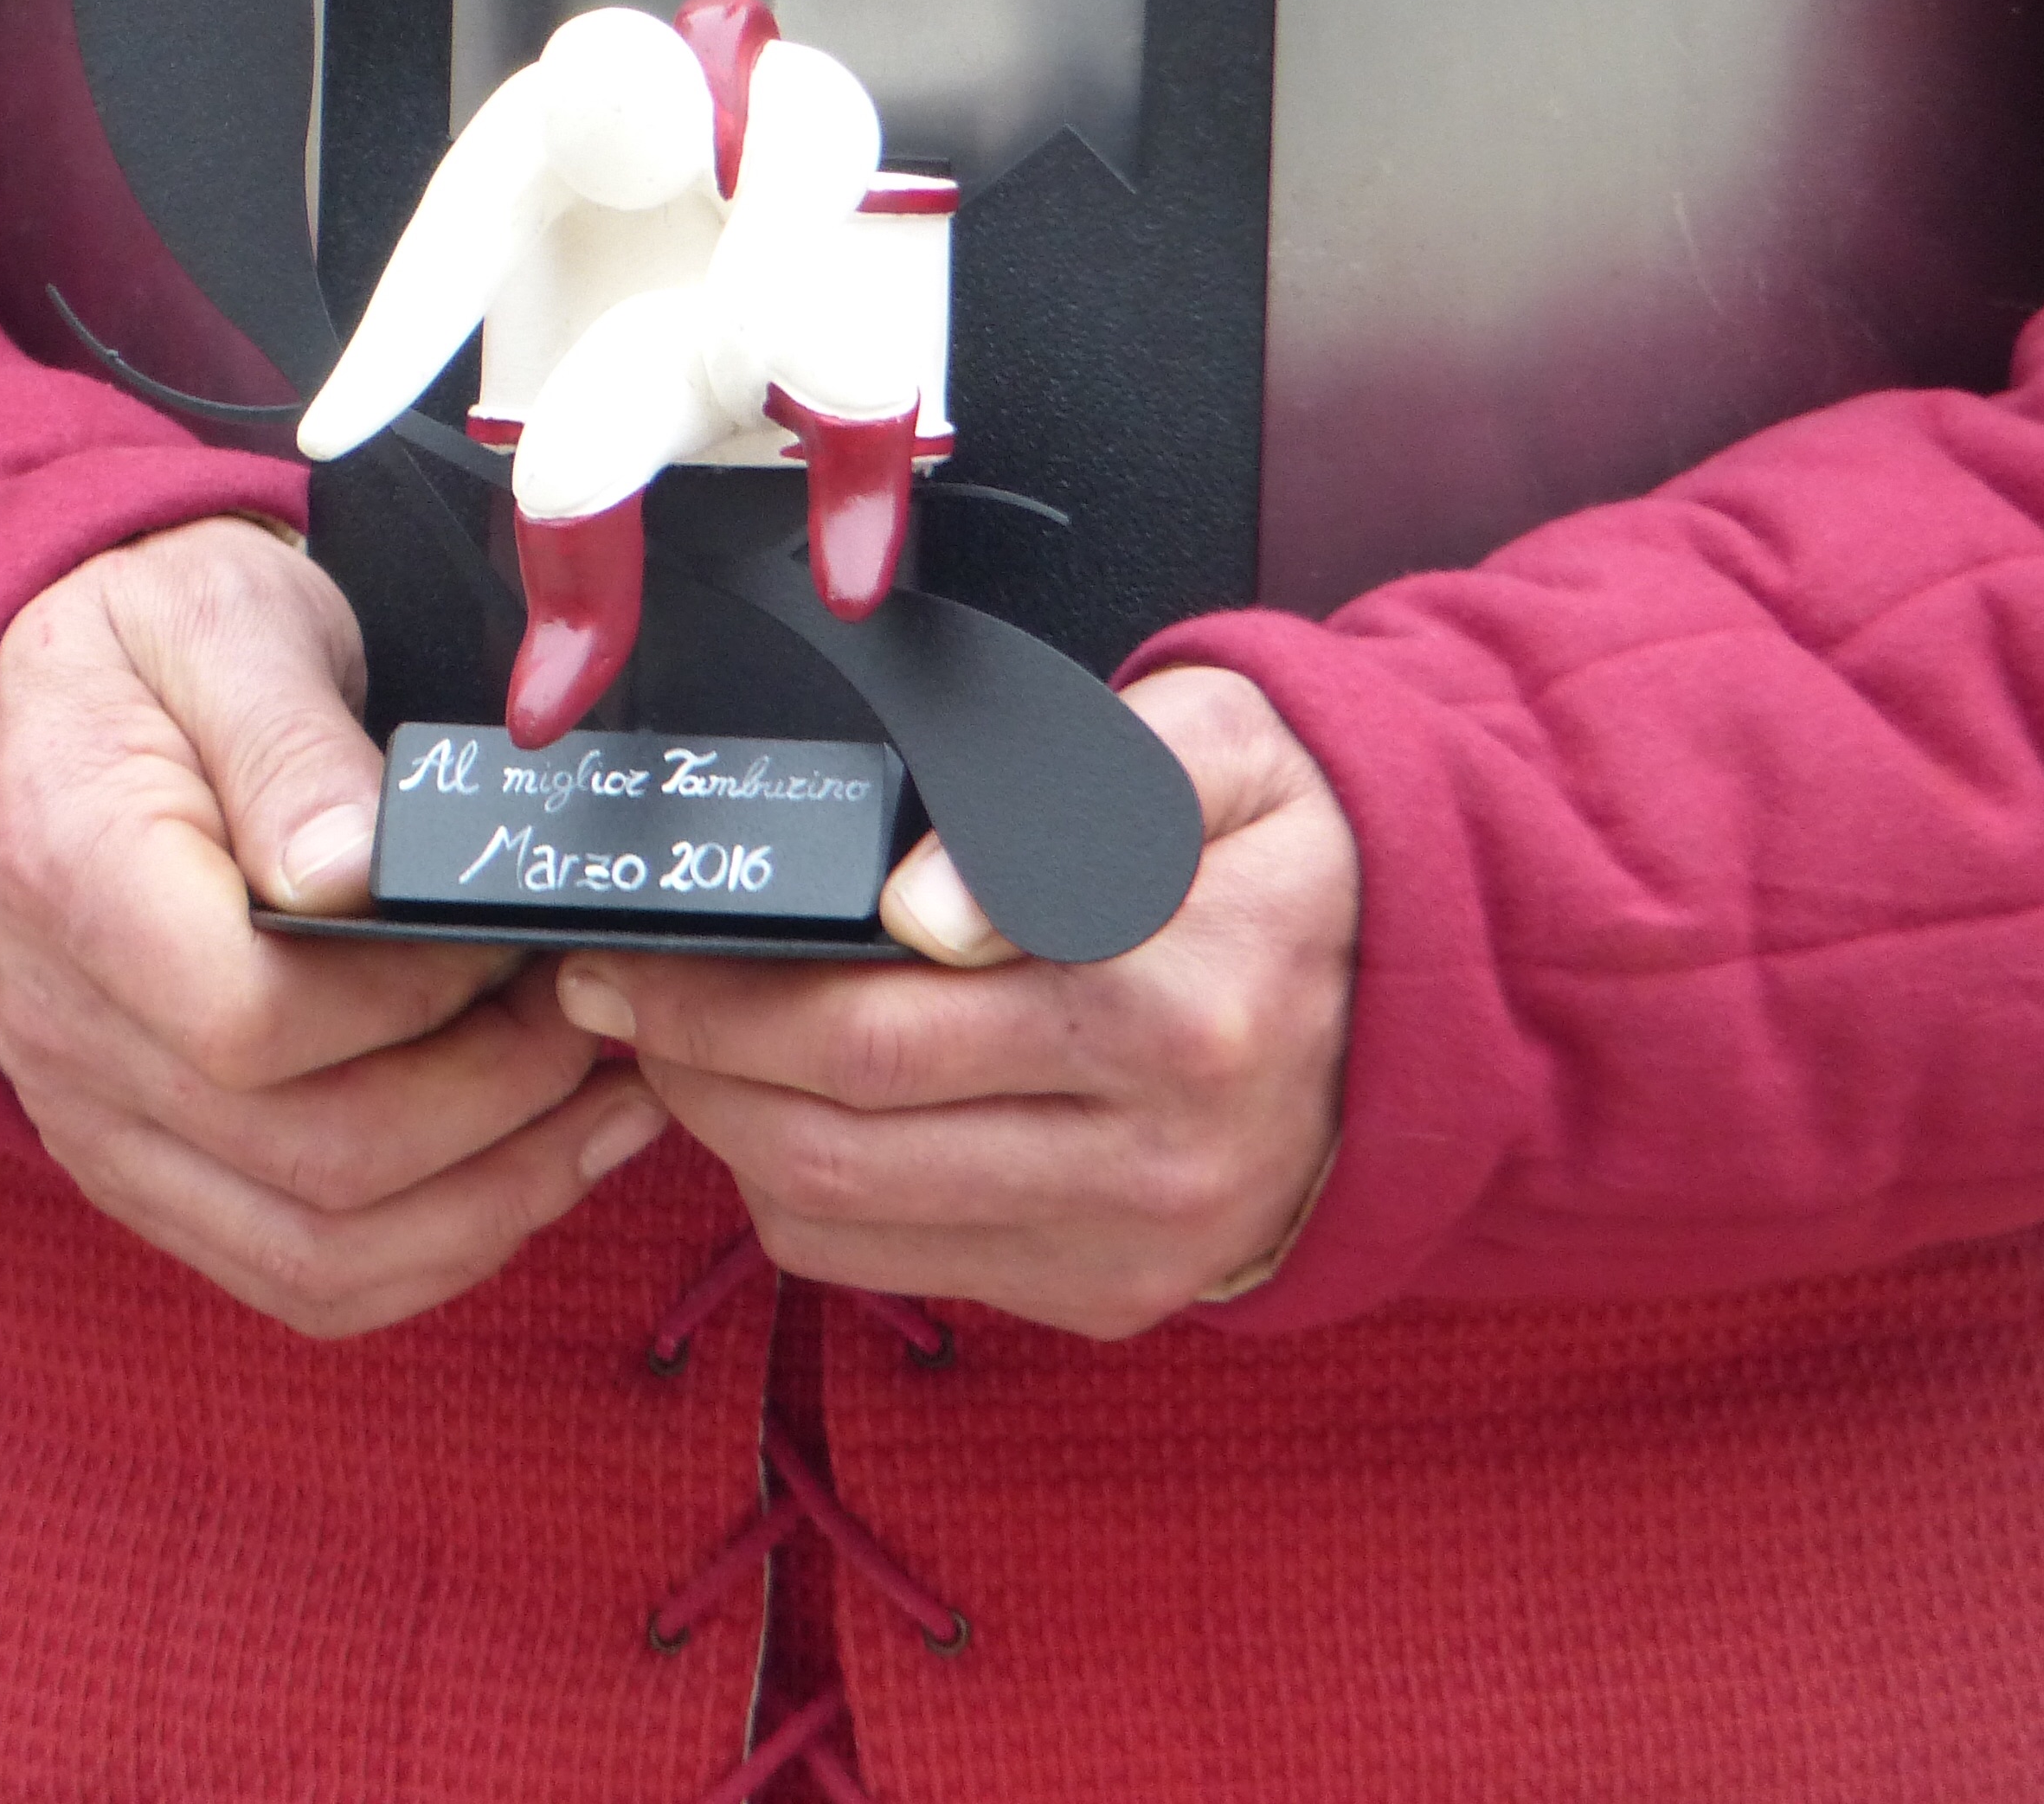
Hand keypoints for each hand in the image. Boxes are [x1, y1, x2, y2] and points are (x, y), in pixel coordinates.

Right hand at [0, 517, 665, 1336]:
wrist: (52, 705)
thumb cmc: (157, 646)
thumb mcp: (223, 621)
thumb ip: (286, 738)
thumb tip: (355, 869)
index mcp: (76, 878)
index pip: (254, 1022)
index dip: (422, 998)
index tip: (514, 932)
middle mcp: (71, 1033)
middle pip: (315, 1157)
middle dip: (501, 1099)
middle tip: (596, 1007)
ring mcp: (104, 1123)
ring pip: (322, 1254)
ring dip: (501, 1196)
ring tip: (611, 1102)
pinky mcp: (153, 1174)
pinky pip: (302, 1275)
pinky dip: (442, 1246)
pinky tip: (539, 1161)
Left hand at [556, 666, 1355, 1336]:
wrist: (1431, 996)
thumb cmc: (1300, 847)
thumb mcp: (1222, 746)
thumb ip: (1075, 794)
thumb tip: (920, 905)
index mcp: (1173, 1003)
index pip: (880, 1023)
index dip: (727, 990)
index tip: (638, 941)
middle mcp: (1154, 1152)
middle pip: (836, 1131)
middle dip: (688, 1059)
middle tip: (612, 988)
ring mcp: (1130, 1243)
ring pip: (845, 1219)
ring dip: (725, 1134)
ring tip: (678, 1040)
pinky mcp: (1110, 1296)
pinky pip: (897, 1266)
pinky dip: (808, 1193)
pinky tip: (784, 1106)